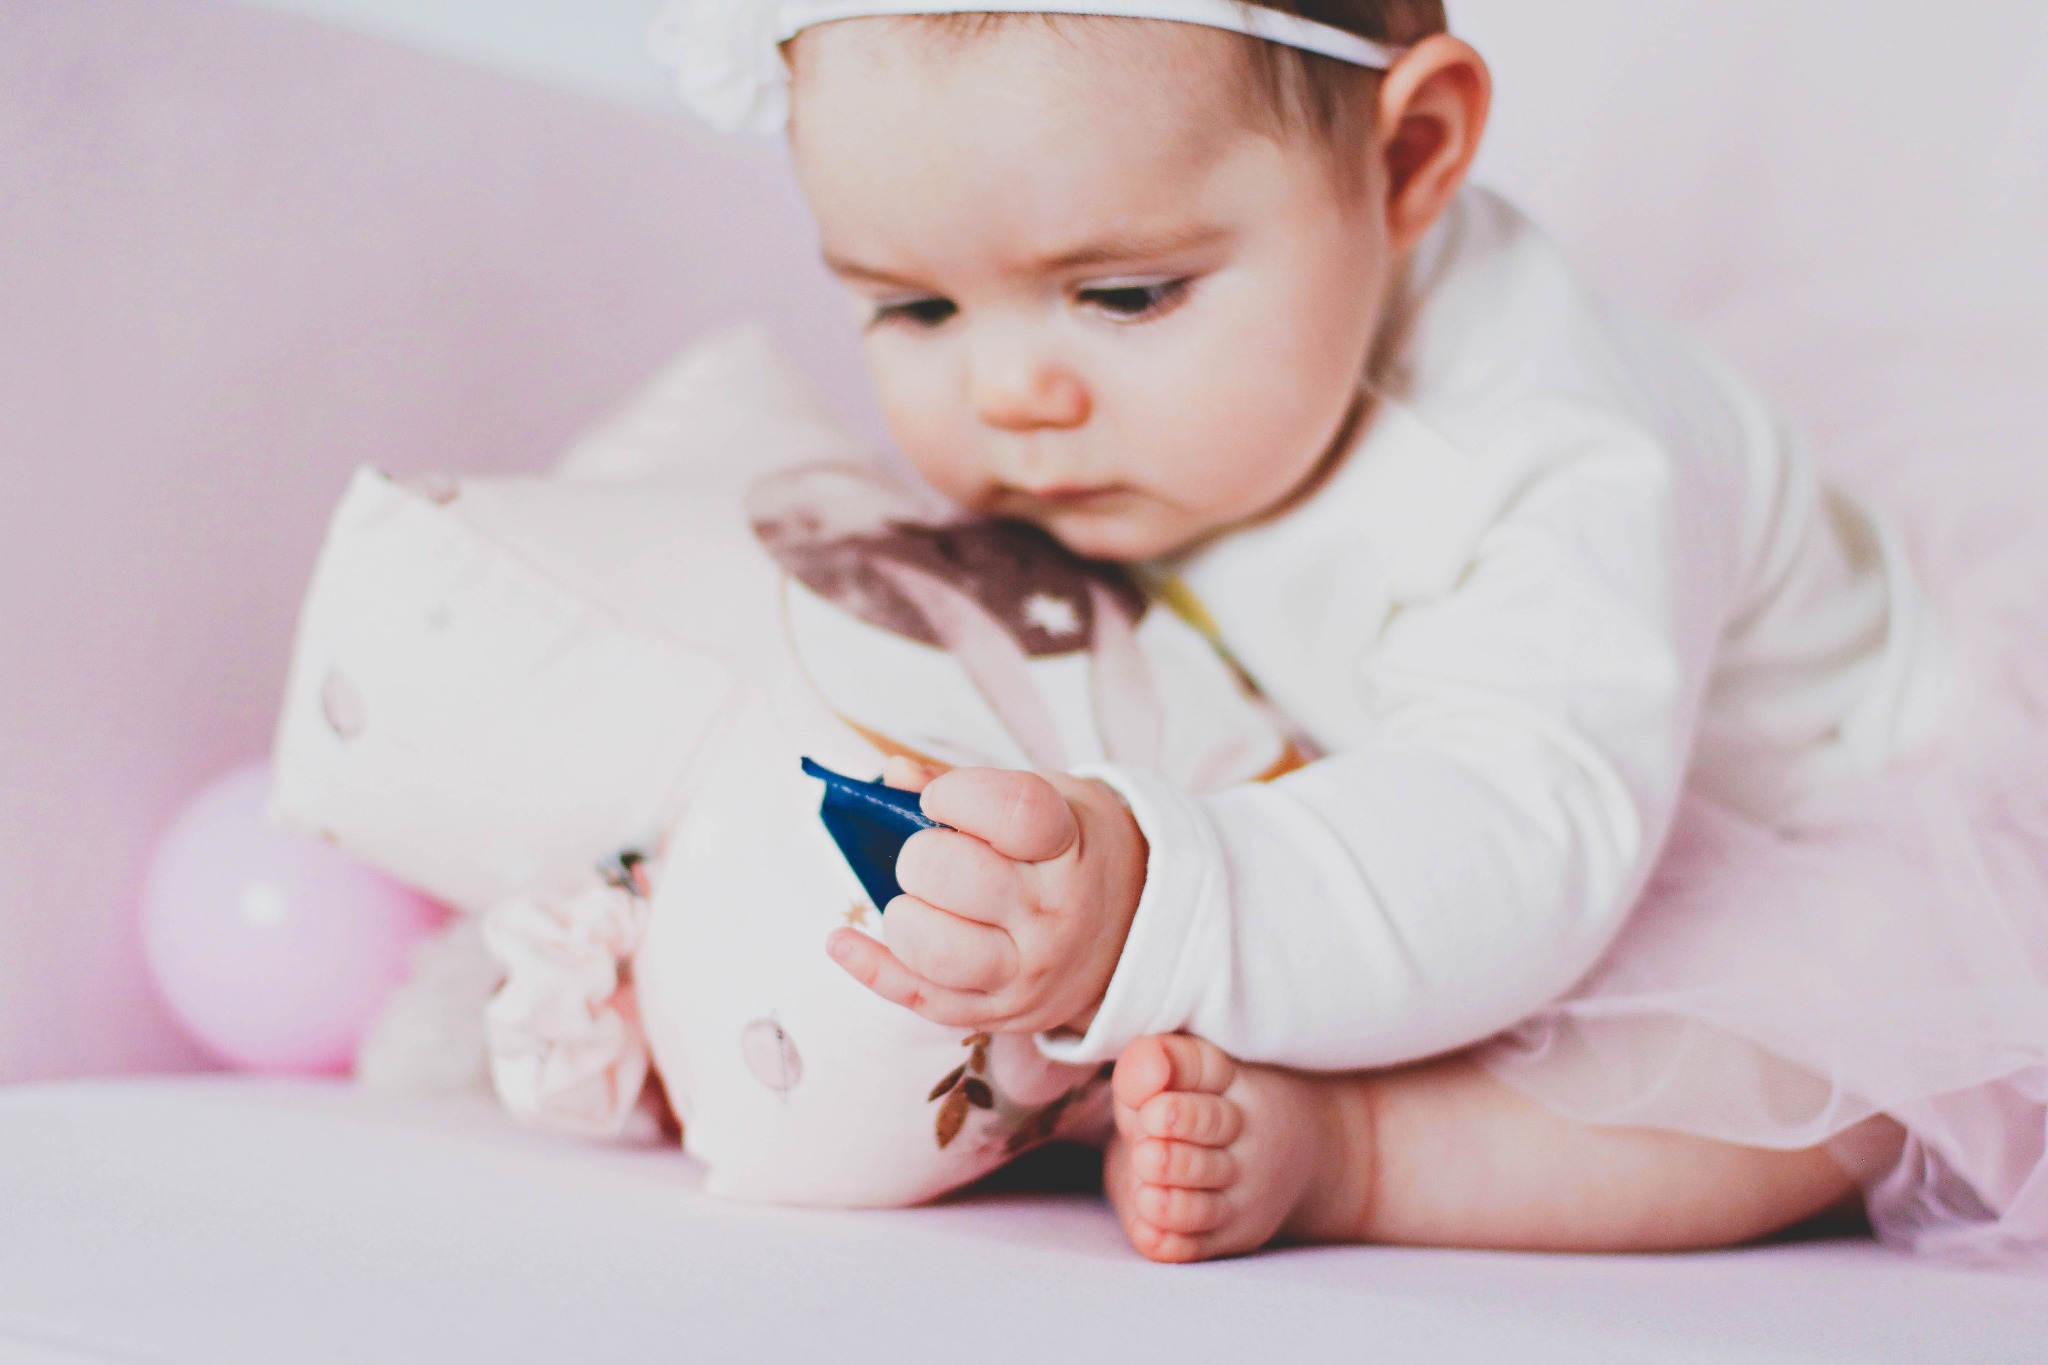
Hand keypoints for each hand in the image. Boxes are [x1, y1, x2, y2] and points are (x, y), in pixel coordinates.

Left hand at [826, 757, 1147, 1035]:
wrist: (1134, 927)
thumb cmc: (1072, 851)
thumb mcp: (1047, 800)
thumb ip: (968, 785)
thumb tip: (891, 774)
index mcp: (1069, 846)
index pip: (1011, 812)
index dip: (956, 796)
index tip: (939, 800)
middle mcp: (1054, 912)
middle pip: (954, 877)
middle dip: (921, 856)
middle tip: (935, 857)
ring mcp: (1028, 971)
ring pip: (931, 947)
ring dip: (904, 914)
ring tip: (922, 901)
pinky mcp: (1002, 1013)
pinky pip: (920, 999)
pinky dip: (871, 968)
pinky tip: (842, 941)